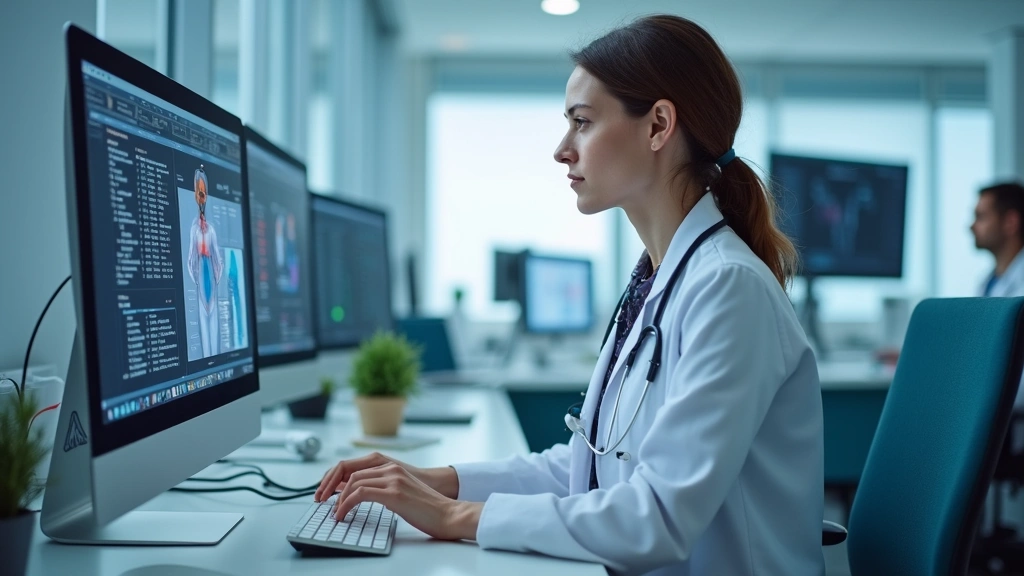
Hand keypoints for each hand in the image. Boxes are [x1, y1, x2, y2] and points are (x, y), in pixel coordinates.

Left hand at [330, 461, 481, 540]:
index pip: (354, 466)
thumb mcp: (401, 493)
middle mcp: (391, 469)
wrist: (448, 514)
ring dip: (338, 499)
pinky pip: (360, 494)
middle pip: (349, 471)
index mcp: (392, 467)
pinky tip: (343, 515)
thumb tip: (356, 495)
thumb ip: (381, 488)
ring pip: (353, 482)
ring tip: (334, 513)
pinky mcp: (394, 493)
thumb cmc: (426, 508)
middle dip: (330, 487)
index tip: (325, 491)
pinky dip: (346, 504)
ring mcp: (393, 479)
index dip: (335, 478)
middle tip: (321, 502)